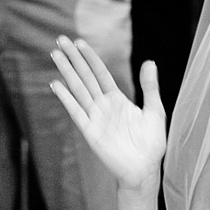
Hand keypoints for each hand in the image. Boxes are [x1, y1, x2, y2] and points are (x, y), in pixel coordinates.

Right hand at [48, 37, 165, 192]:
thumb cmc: (151, 144)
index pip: (100, 73)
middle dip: (73, 58)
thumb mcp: (155, 110)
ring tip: (55, 54)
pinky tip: (56, 84)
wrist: (145, 169)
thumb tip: (150, 62)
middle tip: (60, 40)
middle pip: (85, 76)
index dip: (90, 57)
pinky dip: (66, 98)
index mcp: (117, 99)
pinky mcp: (90, 131)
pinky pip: (76, 111)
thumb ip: (150, 87)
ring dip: (66, 72)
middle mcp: (103, 105)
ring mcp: (95, 117)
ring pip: (78, 89)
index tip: (79, 42)